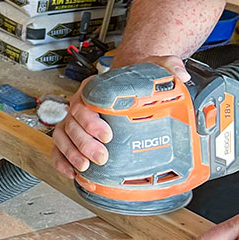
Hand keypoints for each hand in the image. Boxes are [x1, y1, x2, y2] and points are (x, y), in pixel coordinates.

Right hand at [51, 55, 190, 178]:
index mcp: (92, 89)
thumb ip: (166, 67)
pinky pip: (58, 149)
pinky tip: (73, 172)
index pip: (84, 105)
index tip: (108, 135)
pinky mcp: (69, 137)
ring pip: (62, 138)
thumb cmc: (132, 80)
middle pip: (72, 125)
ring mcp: (72, 122)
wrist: (123, 86)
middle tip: (101, 156)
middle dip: (84, 144)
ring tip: (85, 167)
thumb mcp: (151, 67)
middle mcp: (78, 105)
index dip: (91, 122)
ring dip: (72, 154)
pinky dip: (62, 162)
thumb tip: (181, 75)